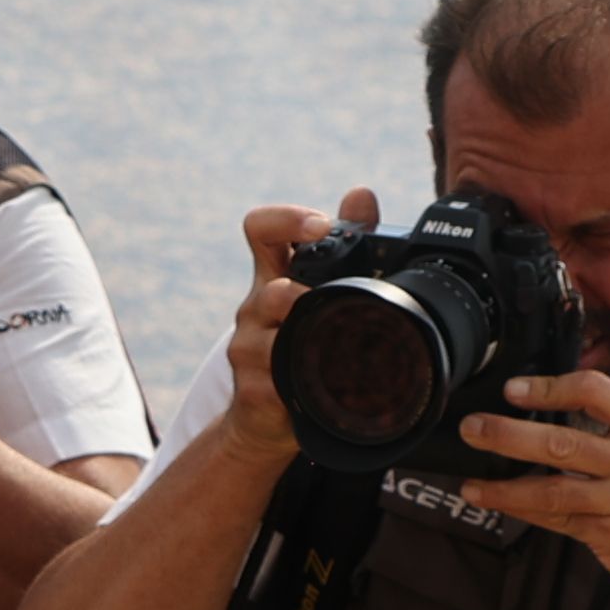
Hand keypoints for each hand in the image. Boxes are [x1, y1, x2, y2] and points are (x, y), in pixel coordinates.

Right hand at [209, 188, 379, 465]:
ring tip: (330, 352)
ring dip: (304, 343)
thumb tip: (361, 193)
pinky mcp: (253, 391)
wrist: (267, 416)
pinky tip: (324, 391)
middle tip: (325, 302)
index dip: (286, 220)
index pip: (261, 230)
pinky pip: (281, 384)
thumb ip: (346, 243)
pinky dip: (306, 387)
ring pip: (275, 341)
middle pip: (270, 291)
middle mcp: (255, 308)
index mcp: (274, 275)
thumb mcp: (322, 291)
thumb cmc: (302, 345)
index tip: (319, 225)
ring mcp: (249, 349)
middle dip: (300, 297)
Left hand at [455, 367, 609, 609]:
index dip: (549, 387)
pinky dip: (522, 511)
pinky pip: (558, 520)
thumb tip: (549, 421)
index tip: (513, 389)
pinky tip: (496, 503)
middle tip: (472, 428)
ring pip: (553, 487)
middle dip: (508, 434)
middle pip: (562, 440)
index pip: (595, 390)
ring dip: (503, 484)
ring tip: (470, 481)